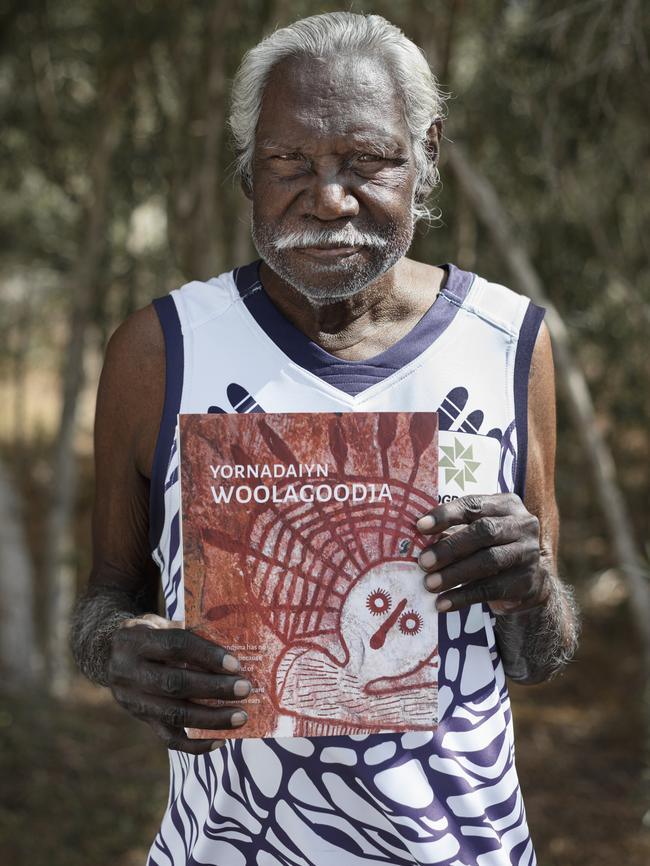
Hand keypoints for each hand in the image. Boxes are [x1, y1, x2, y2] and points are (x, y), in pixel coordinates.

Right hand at [107, 614, 249, 753]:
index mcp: (135, 639)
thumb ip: (190, 633)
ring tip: (240, 716)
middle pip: (175, 684)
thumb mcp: (162, 623)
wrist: (111, 654)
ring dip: (211, 718)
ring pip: (174, 714)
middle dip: (214, 688)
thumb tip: (233, 646)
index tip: (235, 664)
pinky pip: (169, 738)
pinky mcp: (141, 719)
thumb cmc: (150, 634)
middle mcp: (129, 671)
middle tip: (244, 689)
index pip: (175, 646)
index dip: (206, 654)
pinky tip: (221, 741)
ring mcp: (133, 700)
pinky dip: (196, 744)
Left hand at [416, 493, 548, 613]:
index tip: (420, 527)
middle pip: (484, 531)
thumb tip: (415, 537)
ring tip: (429, 584)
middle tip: (423, 562)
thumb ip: (452, 530)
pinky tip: (443, 603)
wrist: (525, 582)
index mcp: (506, 505)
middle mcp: (522, 525)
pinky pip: (491, 589)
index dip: (446, 514)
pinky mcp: (527, 581)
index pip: (473, 504)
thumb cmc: (490, 548)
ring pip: (488, 561)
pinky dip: (463, 597)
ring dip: (454, 574)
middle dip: (450, 547)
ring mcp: (528, 553)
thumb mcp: (475, 533)